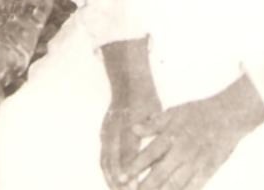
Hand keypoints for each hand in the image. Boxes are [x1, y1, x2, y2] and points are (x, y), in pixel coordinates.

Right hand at [101, 39, 162, 189]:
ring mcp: (106, 132)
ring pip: (106, 160)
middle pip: (114, 160)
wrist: (126, 83)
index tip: (133, 186)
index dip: (129, 170)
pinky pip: (103, 157)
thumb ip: (154, 130)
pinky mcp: (103, 135)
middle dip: (119, 180)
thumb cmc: (146, 99)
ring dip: (111, 178)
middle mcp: (115, 130)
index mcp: (129, 124)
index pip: (127, 151)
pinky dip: (108, 172)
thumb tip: (160, 149)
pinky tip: (114, 183)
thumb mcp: (155, 111)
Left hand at [122, 76, 263, 188]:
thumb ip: (153, 123)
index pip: (149, 154)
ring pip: (175, 184)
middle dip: (144, 187)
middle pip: (160, 173)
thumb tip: (133, 128)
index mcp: (172, 135)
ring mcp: (196, 162)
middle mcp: (182, 151)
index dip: (135, 167)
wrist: (230, 116)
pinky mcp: (208, 170)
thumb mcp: (174, 112)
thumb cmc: (199, 112)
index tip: (122, 178)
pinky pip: (193, 187)